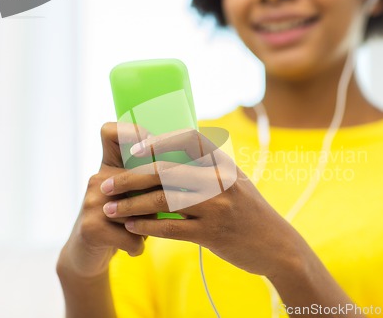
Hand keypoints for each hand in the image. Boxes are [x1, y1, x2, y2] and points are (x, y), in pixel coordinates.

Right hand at [57, 123, 149, 278]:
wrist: (85, 254)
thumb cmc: (122, 221)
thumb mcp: (135, 195)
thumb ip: (153, 180)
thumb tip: (190, 173)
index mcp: (110, 165)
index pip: (112, 132)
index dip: (133, 132)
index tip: (154, 150)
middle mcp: (99, 177)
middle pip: (141, 177)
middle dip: (159, 199)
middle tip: (164, 212)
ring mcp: (92, 201)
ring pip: (142, 210)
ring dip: (149, 226)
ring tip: (143, 232)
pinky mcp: (91, 227)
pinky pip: (132, 235)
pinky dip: (138, 245)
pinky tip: (134, 247)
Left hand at [100, 128, 308, 277]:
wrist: (276, 245)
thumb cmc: (250, 211)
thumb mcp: (236, 182)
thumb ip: (209, 170)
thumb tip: (171, 158)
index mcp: (225, 163)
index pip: (189, 138)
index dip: (159, 140)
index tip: (135, 150)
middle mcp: (221, 181)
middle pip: (166, 172)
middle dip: (129, 178)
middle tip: (105, 185)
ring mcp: (217, 207)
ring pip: (163, 201)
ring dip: (131, 205)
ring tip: (110, 209)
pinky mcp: (212, 234)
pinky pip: (170, 228)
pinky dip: (146, 227)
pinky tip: (130, 226)